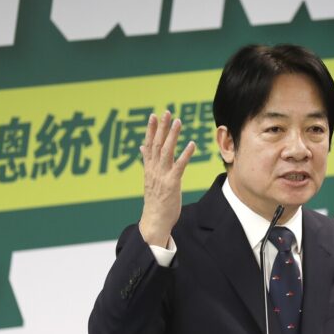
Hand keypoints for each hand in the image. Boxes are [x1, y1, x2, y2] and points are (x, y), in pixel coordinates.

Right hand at [138, 111, 195, 246]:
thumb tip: (142, 147)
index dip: (151, 130)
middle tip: (166, 112)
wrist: (154, 221)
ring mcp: (162, 176)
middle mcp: (154, 169)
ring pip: (166, 152)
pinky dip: (185, 154)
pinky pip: (179, 166)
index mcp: (149, 168)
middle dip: (162, 127)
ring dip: (172, 136)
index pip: (149, 144)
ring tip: (178, 122)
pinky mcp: (171, 184)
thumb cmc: (155, 200)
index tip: (153, 115)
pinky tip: (191, 144)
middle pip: (157, 144)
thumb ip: (147, 161)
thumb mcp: (149, 178)